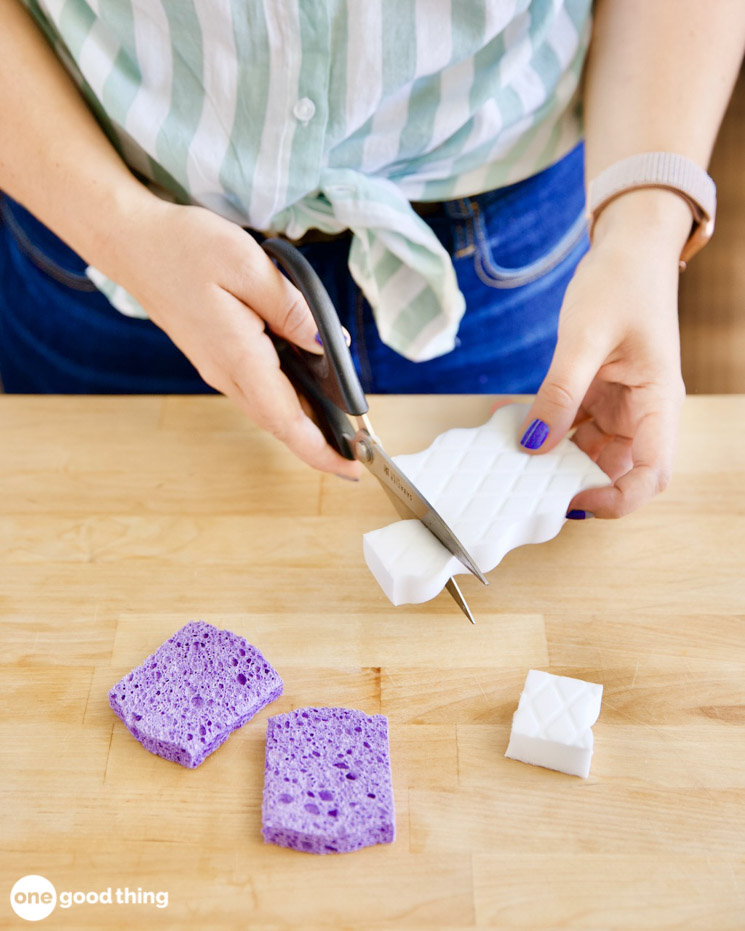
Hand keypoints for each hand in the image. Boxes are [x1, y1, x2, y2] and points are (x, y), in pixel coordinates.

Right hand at [111, 198, 361, 478]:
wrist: (131, 243)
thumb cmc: (183, 247)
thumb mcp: (246, 264)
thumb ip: (291, 308)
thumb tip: (326, 344)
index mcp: (238, 355)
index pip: (286, 419)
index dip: (321, 450)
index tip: (351, 469)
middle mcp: (226, 372)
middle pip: (281, 423)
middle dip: (321, 445)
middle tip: (360, 452)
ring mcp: (218, 368)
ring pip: (270, 410)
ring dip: (305, 425)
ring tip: (343, 427)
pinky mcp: (215, 357)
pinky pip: (258, 391)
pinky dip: (287, 402)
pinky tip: (309, 391)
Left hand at [517, 191, 690, 517]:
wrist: (628, 247)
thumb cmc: (622, 282)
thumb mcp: (585, 338)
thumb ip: (560, 393)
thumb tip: (533, 444)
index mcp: (658, 402)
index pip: (652, 474)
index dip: (617, 499)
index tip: (573, 500)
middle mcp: (643, 411)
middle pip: (617, 471)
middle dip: (575, 482)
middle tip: (527, 482)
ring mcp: (620, 404)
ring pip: (588, 452)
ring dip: (553, 458)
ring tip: (512, 455)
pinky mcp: (598, 393)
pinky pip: (572, 425)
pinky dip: (545, 428)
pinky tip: (513, 423)